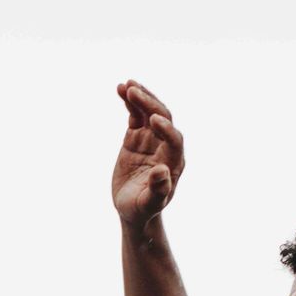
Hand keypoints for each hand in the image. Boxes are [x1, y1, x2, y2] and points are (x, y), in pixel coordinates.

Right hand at [112, 79, 185, 228]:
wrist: (133, 209)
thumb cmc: (142, 209)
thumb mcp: (148, 204)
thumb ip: (158, 190)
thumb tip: (162, 170)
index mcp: (174, 162)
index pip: (174, 139)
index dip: (166, 129)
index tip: (153, 120)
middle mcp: (165, 146)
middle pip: (163, 118)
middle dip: (150, 104)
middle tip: (134, 91)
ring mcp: (151, 139)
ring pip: (149, 112)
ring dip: (140, 97)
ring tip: (127, 85)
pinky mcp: (137, 137)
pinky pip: (135, 115)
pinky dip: (129, 102)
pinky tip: (121, 89)